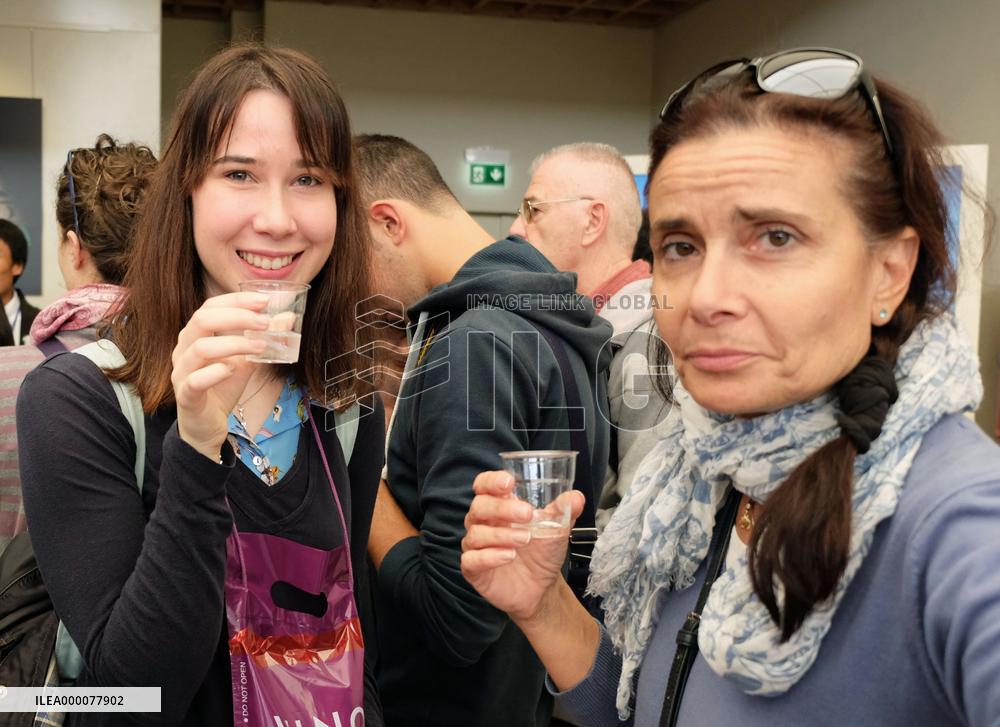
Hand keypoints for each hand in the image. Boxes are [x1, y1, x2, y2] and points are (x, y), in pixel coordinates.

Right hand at [171, 292, 269, 460]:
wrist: (207, 424)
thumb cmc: (222, 387)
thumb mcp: (246, 362)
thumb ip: (261, 342)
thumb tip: (287, 319)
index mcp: (196, 335)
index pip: (210, 307)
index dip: (236, 300)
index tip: (264, 302)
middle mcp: (184, 349)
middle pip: (202, 320)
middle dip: (237, 317)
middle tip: (265, 322)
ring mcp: (181, 372)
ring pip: (200, 348)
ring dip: (234, 343)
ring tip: (260, 346)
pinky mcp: (185, 396)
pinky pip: (194, 380)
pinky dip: (214, 372)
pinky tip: (232, 369)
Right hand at [460, 471, 584, 622]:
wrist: (542, 588)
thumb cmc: (542, 552)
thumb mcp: (557, 529)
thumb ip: (564, 511)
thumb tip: (576, 497)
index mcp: (498, 506)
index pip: (484, 485)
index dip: (491, 481)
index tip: (509, 482)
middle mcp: (483, 523)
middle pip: (479, 506)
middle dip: (502, 508)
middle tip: (527, 514)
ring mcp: (476, 546)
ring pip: (476, 533)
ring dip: (501, 535)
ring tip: (525, 539)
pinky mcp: (473, 569)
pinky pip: (472, 559)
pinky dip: (489, 556)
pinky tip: (508, 556)